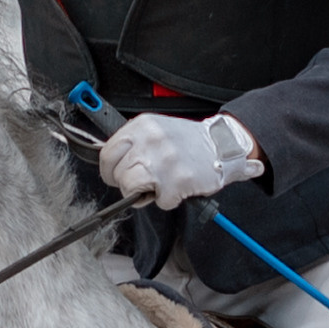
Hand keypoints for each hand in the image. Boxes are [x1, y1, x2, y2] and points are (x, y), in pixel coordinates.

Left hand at [97, 111, 263, 211]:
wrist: (222, 145)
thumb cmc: (188, 141)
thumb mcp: (155, 130)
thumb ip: (132, 144)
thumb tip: (111, 162)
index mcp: (142, 126)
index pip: (107, 154)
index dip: (110, 171)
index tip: (117, 176)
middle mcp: (151, 140)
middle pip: (118, 174)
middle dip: (128, 184)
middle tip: (145, 182)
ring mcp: (164, 160)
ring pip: (131, 188)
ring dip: (143, 194)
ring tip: (159, 186)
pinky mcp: (178, 180)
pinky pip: (160, 201)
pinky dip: (168, 200)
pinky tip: (177, 188)